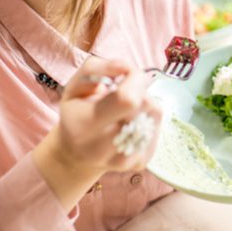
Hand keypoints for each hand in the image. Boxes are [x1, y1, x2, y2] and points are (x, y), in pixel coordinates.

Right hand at [32, 57, 161, 210]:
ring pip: (155, 114)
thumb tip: (127, 67)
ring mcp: (124, 159)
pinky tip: (132, 122)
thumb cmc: (76, 114)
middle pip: (145, 105)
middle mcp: (103, 147)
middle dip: (139, 89)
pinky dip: (148, 118)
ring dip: (145, 103)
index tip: (126, 74)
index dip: (134, 79)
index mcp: (85, 125)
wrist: (76, 155)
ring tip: (126, 108)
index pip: (127, 99)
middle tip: (124, 92)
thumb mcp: (74, 86)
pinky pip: (157, 127)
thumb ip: (96, 68)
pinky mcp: (140, 163)